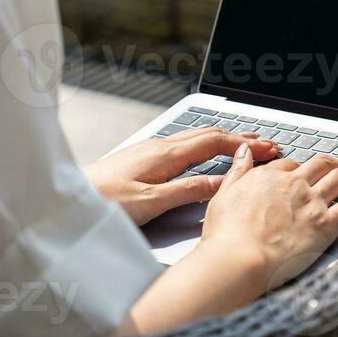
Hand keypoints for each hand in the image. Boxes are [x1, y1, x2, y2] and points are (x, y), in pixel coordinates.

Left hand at [85, 127, 279, 225]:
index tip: (268, 148)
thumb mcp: (152, 202)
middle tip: (265, 143)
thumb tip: (222, 181)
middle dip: (239, 138)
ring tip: (244, 143)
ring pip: (195, 138)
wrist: (69, 199)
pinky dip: (205, 145)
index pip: (214, 142)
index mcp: (166, 155)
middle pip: (207, 134)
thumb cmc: (104, 202)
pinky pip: (183, 145)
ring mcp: (150, 150)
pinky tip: (206, 152)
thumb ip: (188, 190)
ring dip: (223, 139)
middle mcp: (159, 147)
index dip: (244, 145)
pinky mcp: (142, 158)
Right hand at [199, 147, 337, 290]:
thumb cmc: (227, 235)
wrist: (241, 257)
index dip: (299, 168)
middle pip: (319, 166)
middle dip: (332, 164)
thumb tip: (244, 153)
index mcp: (269, 177)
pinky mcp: (327, 223)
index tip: (303, 172)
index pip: (290, 165)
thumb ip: (238, 171)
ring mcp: (313, 202)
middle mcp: (294, 185)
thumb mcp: (224, 195)